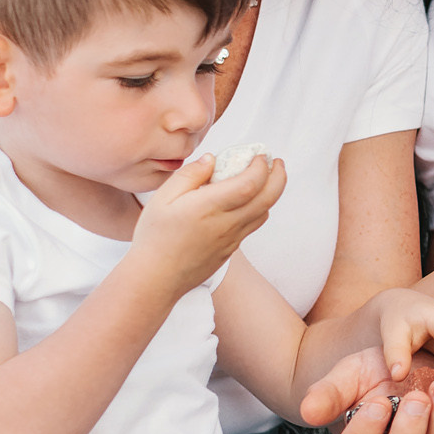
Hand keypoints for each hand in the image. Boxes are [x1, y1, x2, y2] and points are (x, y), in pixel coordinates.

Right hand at [129, 152, 285, 294]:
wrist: (156, 279)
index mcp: (209, 207)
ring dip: (271, 192)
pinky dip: (259, 208)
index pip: (250, 183)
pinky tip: (248, 200)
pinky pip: (253, 226)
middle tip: (276, 162)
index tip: (259, 154)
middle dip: (278, 176)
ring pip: (264, 213)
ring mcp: (232, 239)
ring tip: (265, 177)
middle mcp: (227, 224)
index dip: (261, 166)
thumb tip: (211, 159)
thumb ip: (189, 175)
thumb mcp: (162, 199)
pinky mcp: (231, 250)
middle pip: (268, 198)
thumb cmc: (154, 237)